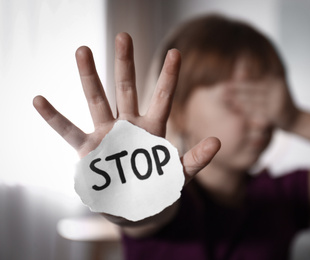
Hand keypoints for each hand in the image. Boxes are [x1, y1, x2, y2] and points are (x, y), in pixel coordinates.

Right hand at [33, 32, 219, 187]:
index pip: (162, 98)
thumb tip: (218, 142)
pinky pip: (68, 132)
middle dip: (125, 63)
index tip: (175, 52)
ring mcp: (107, 135)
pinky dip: (54, 118)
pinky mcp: (88, 150)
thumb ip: (196, 159)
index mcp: (153, 128)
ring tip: (82, 50)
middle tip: (124, 35)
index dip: (168, 76)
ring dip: (90, 77)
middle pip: (127, 89)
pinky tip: (39, 100)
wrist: (138, 205)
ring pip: (97, 101)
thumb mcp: (180, 173)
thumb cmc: (160, 186)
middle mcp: (128, 125)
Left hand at [225, 77, 299, 130]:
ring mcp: (277, 101)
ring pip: (253, 101)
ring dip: (238, 101)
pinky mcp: (276, 113)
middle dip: (235, 90)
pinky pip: (257, 112)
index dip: (239, 81)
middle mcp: (277, 88)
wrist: (296, 119)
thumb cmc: (278, 102)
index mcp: (276, 79)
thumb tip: (240, 61)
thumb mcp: (272, 87)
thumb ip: (258, 78)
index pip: (254, 79)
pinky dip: (246, 112)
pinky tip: (236, 111)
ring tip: (226, 100)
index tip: (225, 83)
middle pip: (252, 89)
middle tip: (222, 91)